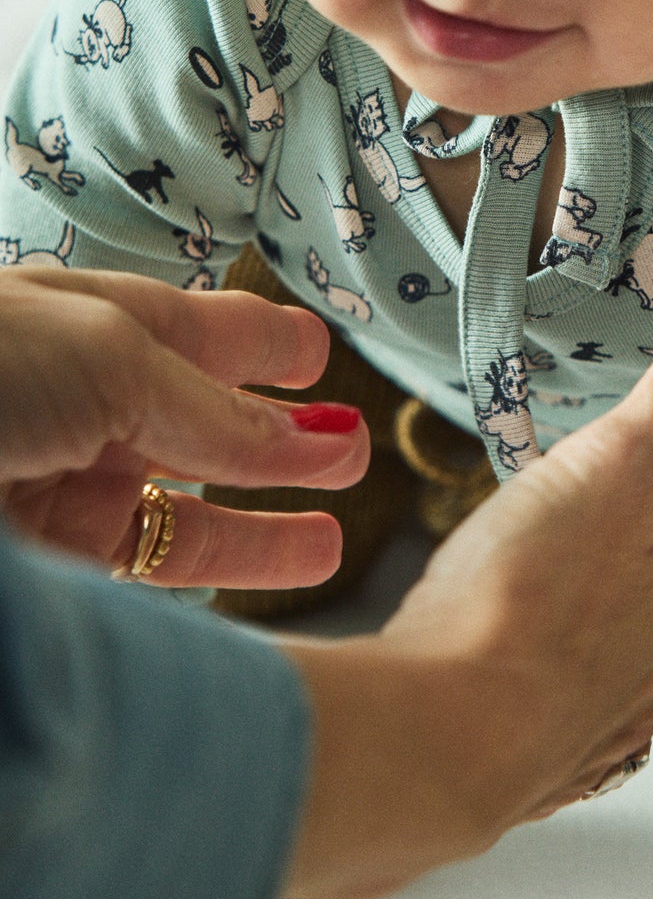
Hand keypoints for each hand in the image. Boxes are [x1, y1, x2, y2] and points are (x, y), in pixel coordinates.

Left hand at [0, 264, 367, 585]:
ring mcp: (69, 486)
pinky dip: (226, 572)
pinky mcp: (54, 563)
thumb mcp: (111, 357)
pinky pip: (155, 572)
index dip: (265, 342)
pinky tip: (275, 572)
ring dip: (265, 527)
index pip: (204, 333)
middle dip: (282, 440)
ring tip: (332, 540)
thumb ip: (214, 409)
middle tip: (352, 452)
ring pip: (190, 513)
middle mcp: (89, 404)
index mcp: (98, 325)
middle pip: (205, 428)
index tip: (317, 353)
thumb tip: (309, 442)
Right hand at [280, 309, 652, 898]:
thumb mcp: (614, 468)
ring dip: (617, 647)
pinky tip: (510, 686)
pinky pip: (559, 731)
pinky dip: (546, 700)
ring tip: (581, 615)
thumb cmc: (525, 605)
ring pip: (634, 682)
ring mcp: (598, 735)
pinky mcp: (528, 777)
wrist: (430, 752)